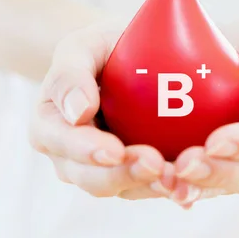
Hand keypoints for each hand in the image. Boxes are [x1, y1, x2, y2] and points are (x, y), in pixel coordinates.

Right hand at [29, 22, 173, 199]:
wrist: (132, 57)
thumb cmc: (103, 49)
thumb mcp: (83, 46)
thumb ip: (71, 72)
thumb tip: (78, 112)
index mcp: (51, 124)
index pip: (61, 142)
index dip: (86, 150)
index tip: (114, 150)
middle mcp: (71, 156)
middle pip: (92, 178)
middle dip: (124, 175)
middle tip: (156, 164)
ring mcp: (104, 170)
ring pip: (123, 189)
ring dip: (149, 186)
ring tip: (176, 178)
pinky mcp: (136, 175)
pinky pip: (150, 188)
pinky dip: (168, 190)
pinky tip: (187, 188)